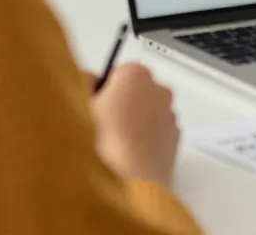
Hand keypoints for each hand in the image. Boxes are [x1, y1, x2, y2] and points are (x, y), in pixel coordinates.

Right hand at [91, 63, 179, 186]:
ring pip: (146, 113)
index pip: (115, 73)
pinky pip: (156, 134)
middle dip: (119, 105)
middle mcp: (159, 90)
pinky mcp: (175, 142)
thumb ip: (82, 81)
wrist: (130, 182)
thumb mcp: (80, 105)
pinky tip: (128, 157)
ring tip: (113, 147)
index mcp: (135, 74)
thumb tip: (87, 78)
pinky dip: (145, 141)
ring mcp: (170, 116)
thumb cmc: (104, 142)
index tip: (92, 107)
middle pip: (134, 92)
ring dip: (133, 124)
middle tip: (99, 127)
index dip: (101, 90)